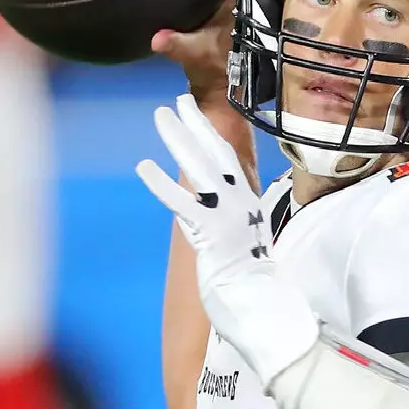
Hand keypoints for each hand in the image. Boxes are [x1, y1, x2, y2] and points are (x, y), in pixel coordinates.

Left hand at [136, 95, 318, 384]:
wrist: (264, 307)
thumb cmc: (257, 284)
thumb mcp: (250, 244)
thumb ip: (240, 225)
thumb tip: (234, 220)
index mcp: (250, 204)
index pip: (230, 160)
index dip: (212, 135)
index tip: (199, 113)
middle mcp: (241, 203)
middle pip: (216, 152)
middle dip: (196, 124)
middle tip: (176, 100)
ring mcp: (227, 215)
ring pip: (199, 167)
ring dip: (178, 138)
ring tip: (159, 115)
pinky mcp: (210, 233)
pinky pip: (181, 202)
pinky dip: (161, 183)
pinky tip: (143, 165)